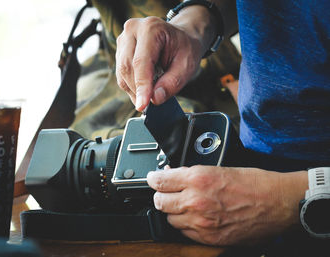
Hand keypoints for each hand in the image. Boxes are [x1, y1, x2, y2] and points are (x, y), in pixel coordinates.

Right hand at [115, 16, 202, 110]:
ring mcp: (124, 38)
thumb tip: (155, 99)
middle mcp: (133, 30)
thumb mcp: (187, 66)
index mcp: (151, 28)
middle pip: (127, 67)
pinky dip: (132, 85)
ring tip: (150, 93)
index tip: (142, 105)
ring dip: (134, 88)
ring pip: (122, 72)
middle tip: (150, 104)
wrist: (182, 37)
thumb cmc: (185, 49)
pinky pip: (121, 73)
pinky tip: (144, 87)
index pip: (140, 62)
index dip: (141, 86)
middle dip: (138, 90)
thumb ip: (172, 83)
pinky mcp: (120, 49)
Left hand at [147, 165, 307, 245]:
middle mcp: (196, 201)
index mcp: (198, 178)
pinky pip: (184, 233)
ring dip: (172, 211)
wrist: (278, 203)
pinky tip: (194, 217)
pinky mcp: (209, 238)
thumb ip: (192, 174)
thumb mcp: (219, 168)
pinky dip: (185, 225)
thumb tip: (174, 175)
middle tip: (166, 192)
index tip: (152, 178)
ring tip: (183, 205)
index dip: (153, 178)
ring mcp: (201, 222)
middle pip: (160, 202)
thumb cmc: (254, 183)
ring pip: (170, 219)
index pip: (160, 180)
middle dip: (161, 195)